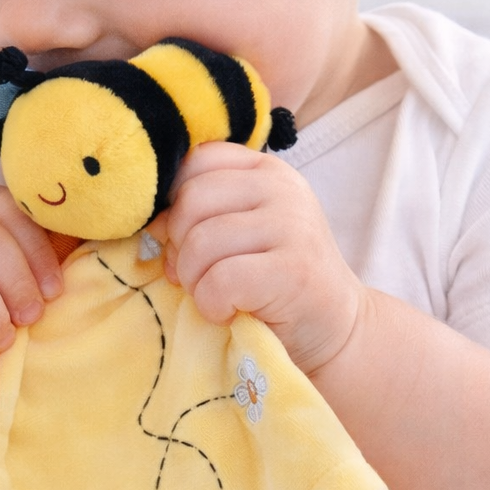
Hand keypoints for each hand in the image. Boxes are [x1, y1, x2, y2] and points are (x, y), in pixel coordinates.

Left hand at [154, 142, 364, 375]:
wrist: (335, 328)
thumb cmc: (275, 281)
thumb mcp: (241, 231)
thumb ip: (202, 212)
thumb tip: (153, 223)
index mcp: (265, 170)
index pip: (195, 162)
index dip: (174, 203)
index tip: (187, 239)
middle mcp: (282, 188)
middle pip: (191, 201)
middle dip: (181, 248)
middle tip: (198, 277)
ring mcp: (292, 226)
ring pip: (201, 243)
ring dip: (195, 282)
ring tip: (217, 297)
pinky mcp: (293, 270)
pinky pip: (220, 282)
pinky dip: (212, 306)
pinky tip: (231, 312)